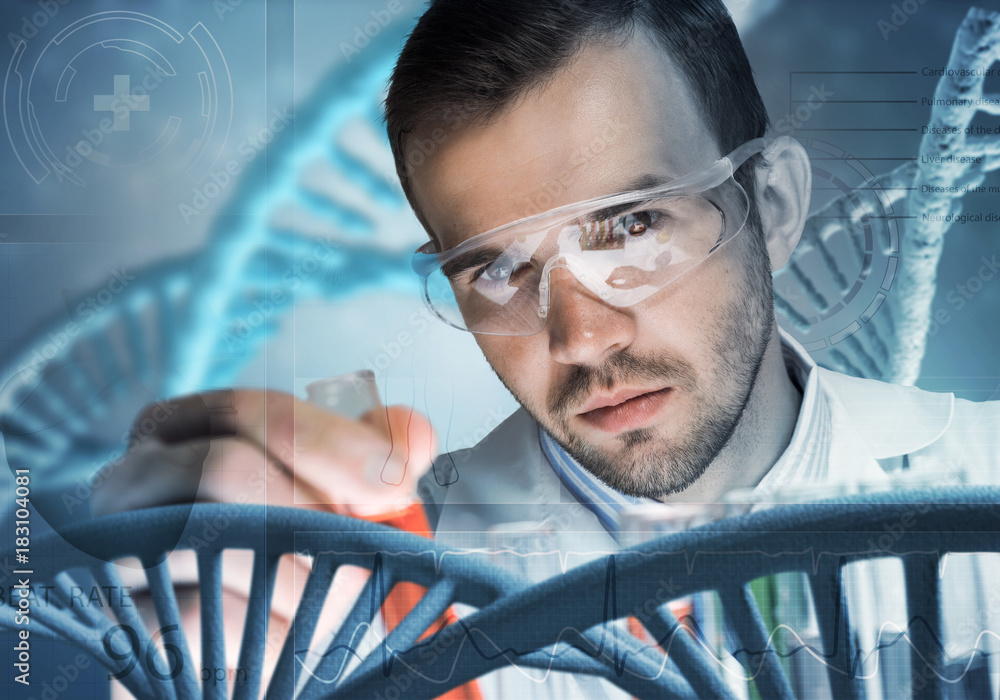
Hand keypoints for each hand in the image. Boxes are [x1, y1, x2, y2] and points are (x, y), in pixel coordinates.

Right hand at [94, 387, 437, 695]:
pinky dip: (268, 628)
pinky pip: (209, 613)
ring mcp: (122, 544)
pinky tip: (290, 632)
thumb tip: (414, 435)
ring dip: (305, 579)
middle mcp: (136, 475)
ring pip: (227, 544)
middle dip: (318, 511)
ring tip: (338, 598)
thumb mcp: (331, 495)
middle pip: (227, 466)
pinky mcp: (127, 616)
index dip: (335, 442)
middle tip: (372, 548)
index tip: (394, 480)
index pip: (256, 411)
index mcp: (184, 426)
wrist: (226, 642)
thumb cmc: (277, 555)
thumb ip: (373, 455)